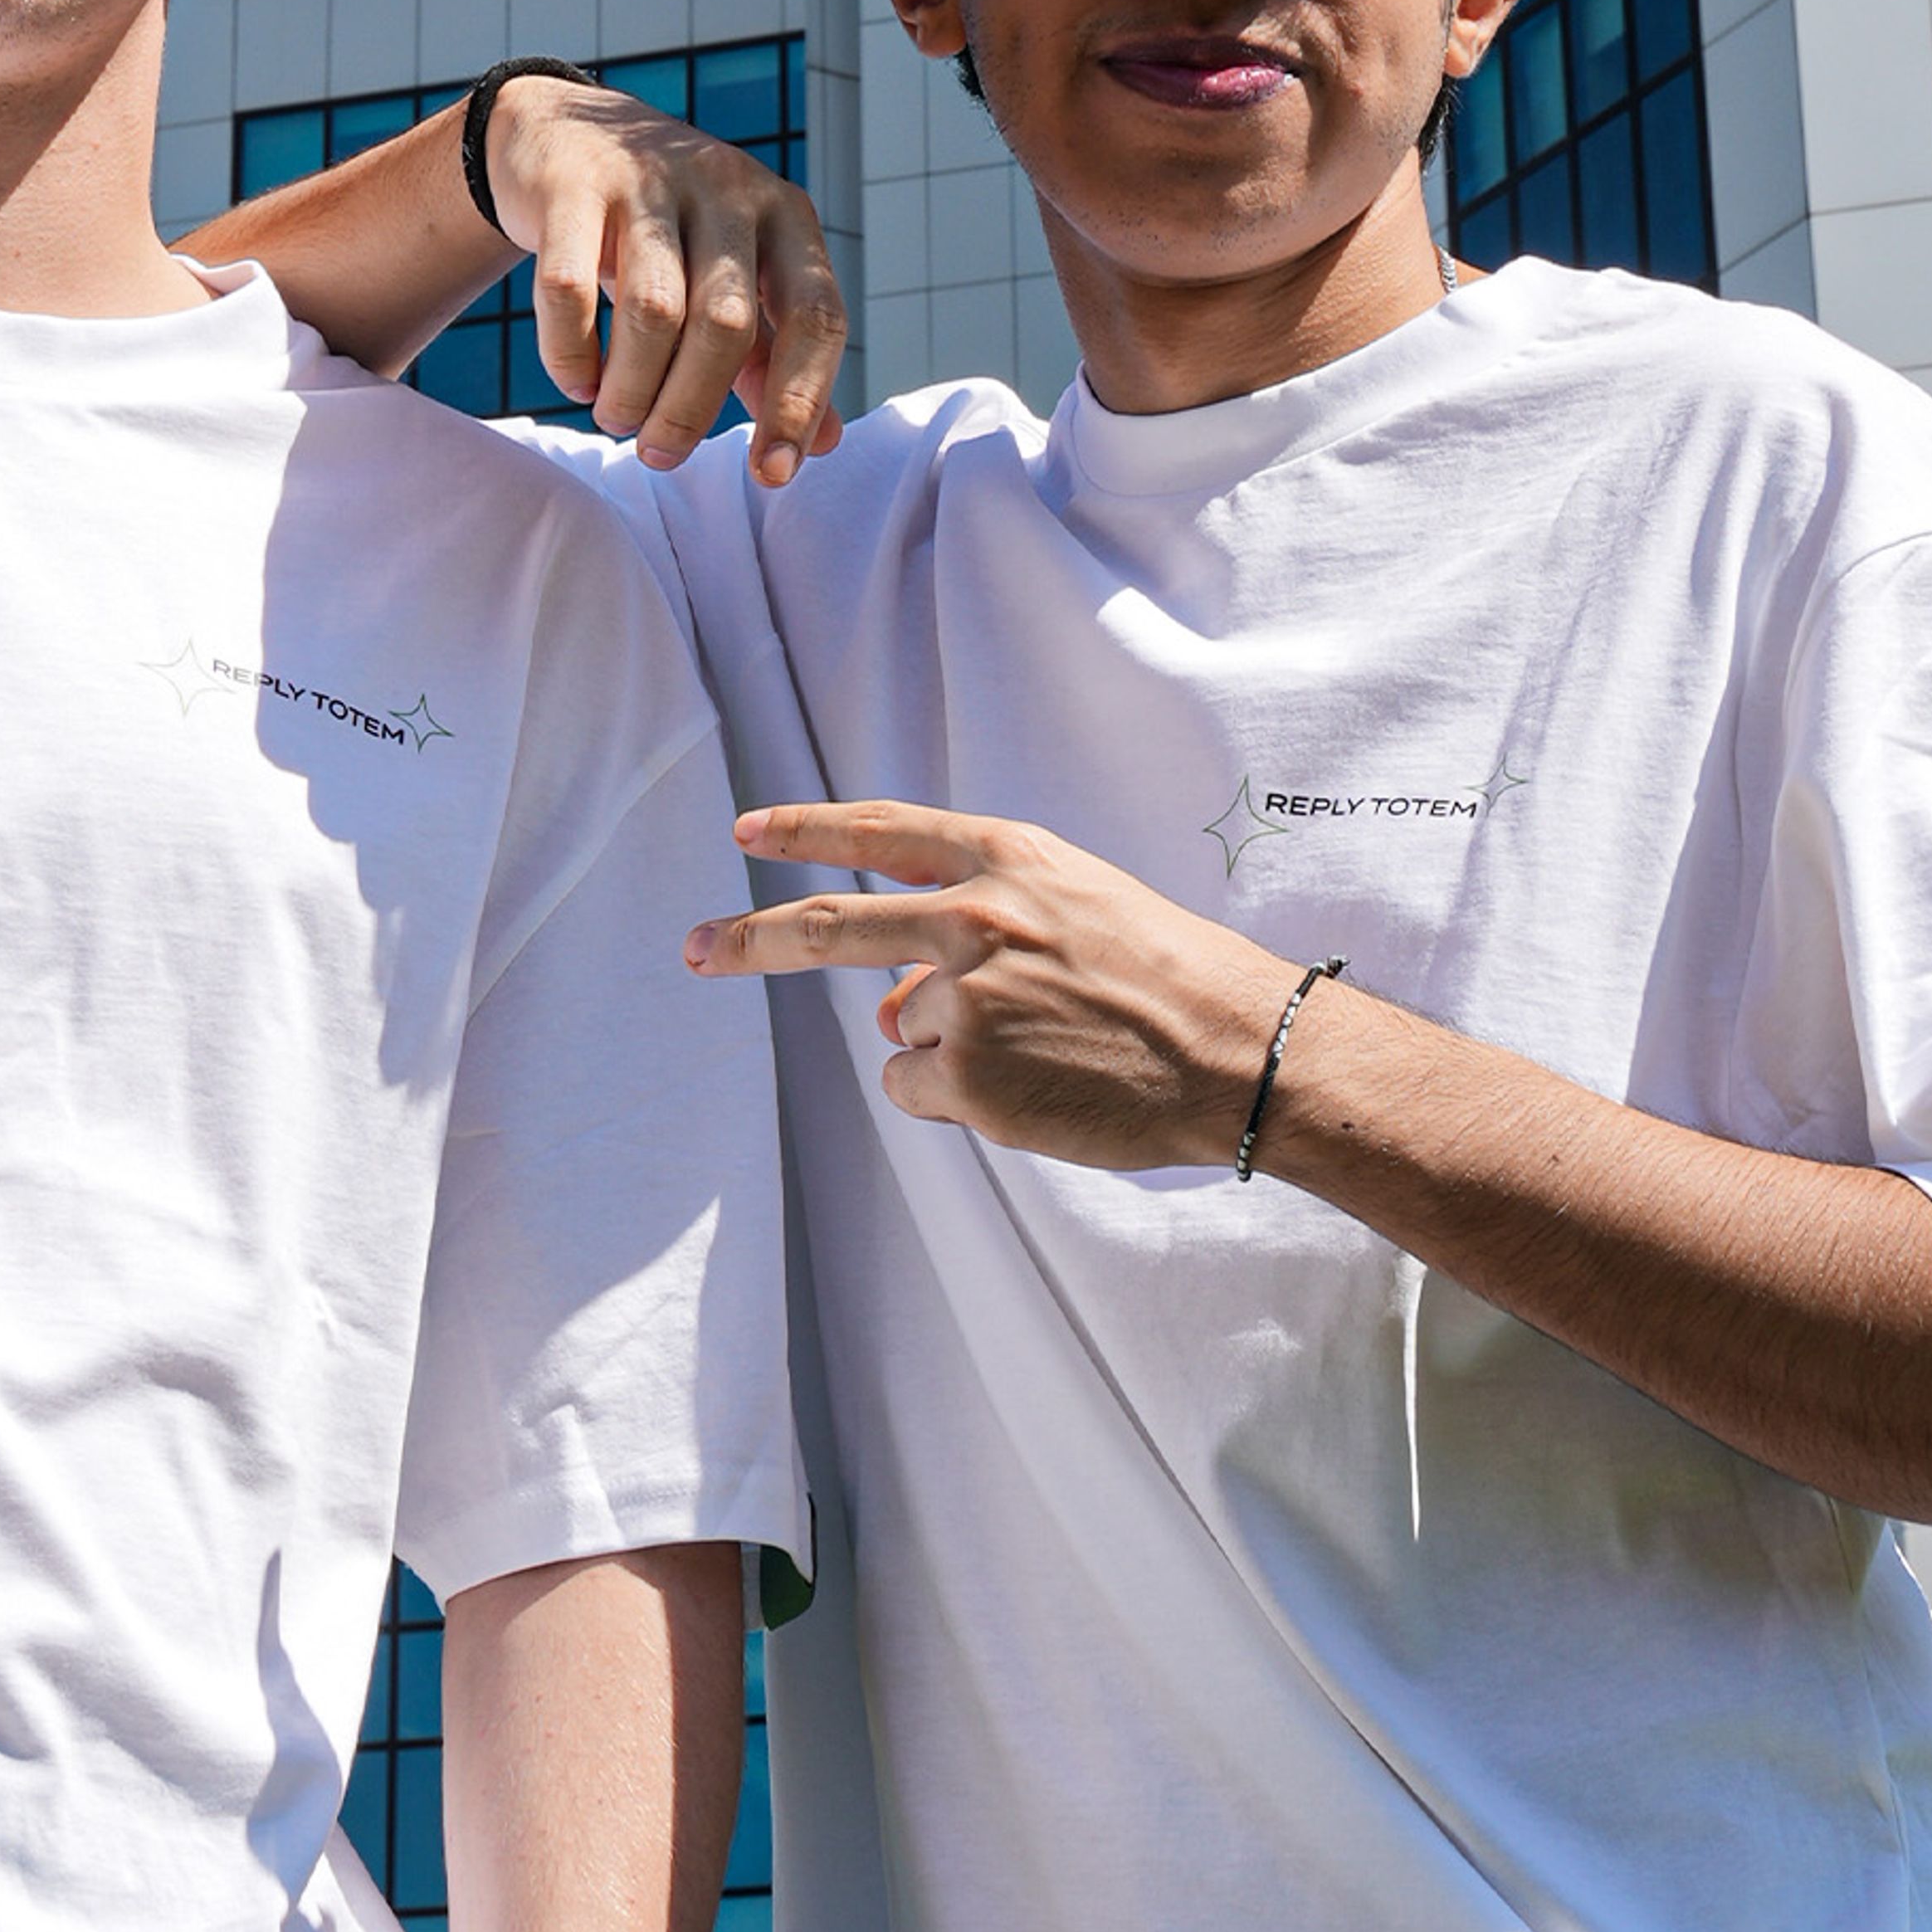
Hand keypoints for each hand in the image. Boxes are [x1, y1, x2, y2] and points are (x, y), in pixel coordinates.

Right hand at [484, 75, 847, 485]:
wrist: (565, 132)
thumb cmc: (666, 229)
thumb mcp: (732, 277)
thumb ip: (772, 355)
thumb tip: (825, 443)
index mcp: (785, 216)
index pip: (817, 316)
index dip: (800, 401)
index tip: (770, 474)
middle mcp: (728, 188)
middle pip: (727, 322)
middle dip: (691, 407)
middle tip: (659, 454)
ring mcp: (648, 178)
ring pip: (653, 309)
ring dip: (632, 388)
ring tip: (616, 418)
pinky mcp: (572, 183)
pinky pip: (568, 288)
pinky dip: (571, 351)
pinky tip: (576, 380)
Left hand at [683, 800, 1299, 1168]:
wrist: (1237, 1050)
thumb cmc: (1167, 976)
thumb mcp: (1075, 908)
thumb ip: (975, 931)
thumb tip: (889, 1003)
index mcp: (1006, 860)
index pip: (882, 832)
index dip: (807, 830)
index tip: (747, 831)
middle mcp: (972, 917)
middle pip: (830, 927)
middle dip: (749, 941)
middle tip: (694, 949)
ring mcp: (967, 998)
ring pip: (906, 1033)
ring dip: (953, 1054)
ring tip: (1048, 1055)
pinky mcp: (969, 1077)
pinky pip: (924, 1092)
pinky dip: (965, 1102)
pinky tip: (1040, 1091)